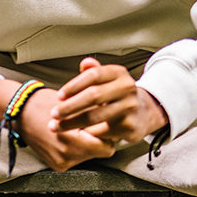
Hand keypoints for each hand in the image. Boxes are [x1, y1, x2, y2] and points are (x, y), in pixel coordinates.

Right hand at [20, 87, 117, 169]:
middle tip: (99, 123)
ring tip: (84, 127)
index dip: (110, 133)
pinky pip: (77, 158)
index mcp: (71, 141)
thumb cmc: (48, 103)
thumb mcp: (77, 103)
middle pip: (100, 152)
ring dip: (90, 143)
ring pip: (90, 155)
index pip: (107, 146)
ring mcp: (60, 163)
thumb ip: (97, 112)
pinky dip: (79, 148)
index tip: (109, 122)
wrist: (21, 113)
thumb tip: (117, 116)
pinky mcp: (56, 166)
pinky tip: (74, 134)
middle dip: (102, 138)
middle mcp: (66, 156)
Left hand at [51, 58, 168, 146]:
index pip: (94, 75)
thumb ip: (94, 71)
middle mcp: (126, 87)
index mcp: (119, 73)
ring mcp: (129, 106)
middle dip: (70, 106)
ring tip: (56, 126)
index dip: (74, 85)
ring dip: (72, 123)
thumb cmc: (117, 95)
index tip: (59, 96)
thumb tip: (85, 62)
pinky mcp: (129, 125)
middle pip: (93, 96)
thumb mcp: (108, 80)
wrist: (142, 113)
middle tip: (53, 114)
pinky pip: (100, 131)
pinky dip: (85, 134)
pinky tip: (75, 134)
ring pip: (95, 116)